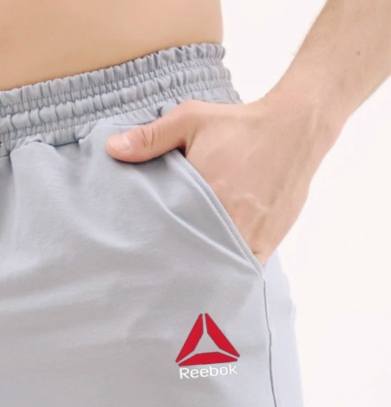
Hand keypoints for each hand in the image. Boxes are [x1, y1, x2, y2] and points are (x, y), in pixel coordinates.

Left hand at [105, 96, 332, 265]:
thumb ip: (150, 138)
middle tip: (156, 280)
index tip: (141, 260)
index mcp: (205, 196)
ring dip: (202, 274)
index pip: (170, 236)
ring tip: (182, 285)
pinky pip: (244, 269)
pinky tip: (214, 281)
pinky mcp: (269, 241)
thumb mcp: (190, 120)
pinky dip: (229, 274)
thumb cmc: (240, 125)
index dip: (156, 250)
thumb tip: (111, 149)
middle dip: (176, 268)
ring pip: (219, 268)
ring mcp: (251, 235)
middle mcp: (229, 221)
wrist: (295, 128)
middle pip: (194, 258)